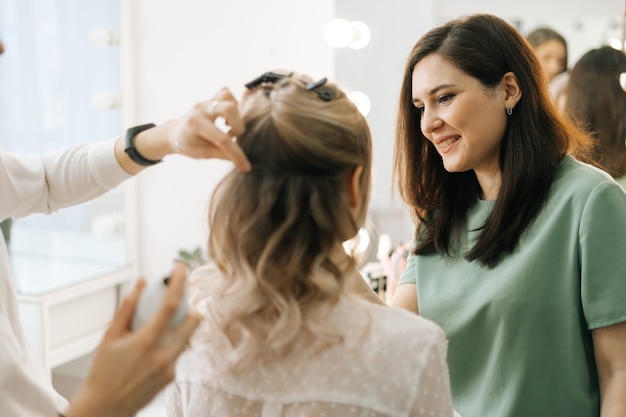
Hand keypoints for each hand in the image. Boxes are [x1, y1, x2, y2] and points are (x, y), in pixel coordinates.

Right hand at [65, 263, 200, 416]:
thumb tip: (141, 283)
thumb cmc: (103, 371)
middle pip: (195, 321)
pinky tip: (153, 351)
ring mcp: (171, 368)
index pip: (171, 304)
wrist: (105, 407)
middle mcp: (164, 355)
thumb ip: (127, 307)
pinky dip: (170, 346)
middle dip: (190, 307)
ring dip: (180, 328)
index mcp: (147, 341)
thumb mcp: (109, 336)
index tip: (181, 268)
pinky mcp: (172, 378)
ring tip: (161, 328)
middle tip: (178, 303)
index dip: (179, 282)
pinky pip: (179, 354)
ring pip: (188, 337)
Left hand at [165, 87, 250, 171]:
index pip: (222, 139)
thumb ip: (221, 155)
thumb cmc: (187, 145)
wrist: (175, 133)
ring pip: (228, 98)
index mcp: (196, 124)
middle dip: (237, 126)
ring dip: (235, 114)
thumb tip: (241, 162)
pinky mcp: (210, 98)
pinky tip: (229, 117)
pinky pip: (225, 93)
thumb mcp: (202, 153)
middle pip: (228, 109)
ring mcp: (206, 102)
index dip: (237, 154)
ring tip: (229, 126)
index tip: (246, 166)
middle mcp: (201, 109)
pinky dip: (232, 104)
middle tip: (232, 136)